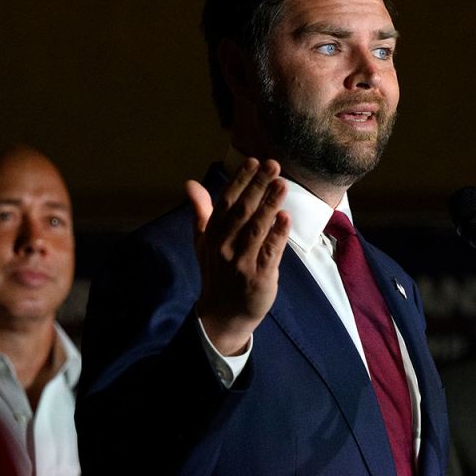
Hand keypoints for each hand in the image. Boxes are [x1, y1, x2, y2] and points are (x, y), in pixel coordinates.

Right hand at [188, 158, 291, 355]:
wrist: (223, 314)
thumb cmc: (217, 273)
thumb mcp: (204, 242)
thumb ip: (201, 211)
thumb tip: (190, 183)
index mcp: (212, 235)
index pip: (226, 202)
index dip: (240, 180)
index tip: (253, 161)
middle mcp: (224, 246)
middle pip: (242, 211)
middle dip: (258, 186)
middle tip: (273, 165)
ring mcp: (242, 262)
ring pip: (257, 228)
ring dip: (270, 204)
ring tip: (282, 184)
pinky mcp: (259, 277)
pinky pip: (270, 251)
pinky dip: (278, 233)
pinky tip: (285, 217)